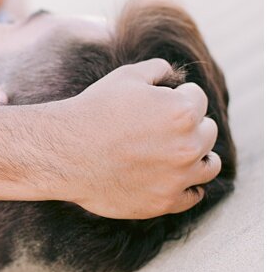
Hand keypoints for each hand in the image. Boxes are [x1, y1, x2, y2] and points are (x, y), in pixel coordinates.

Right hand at [50, 61, 220, 219]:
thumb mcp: (126, 77)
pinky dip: (189, 188)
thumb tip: (172, 75)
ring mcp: (177, 178)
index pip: (199, 100)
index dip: (178, 98)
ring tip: (179, 155)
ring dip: (199, 158)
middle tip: (163, 132)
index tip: (157, 106)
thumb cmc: (92, 112)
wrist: (62, 155)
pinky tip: (176, 180)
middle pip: (208, 132)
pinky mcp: (162, 202)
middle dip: (190, 128)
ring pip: (209, 166)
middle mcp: (188, 146)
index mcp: (184, 111)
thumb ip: (159, 69)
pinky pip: (193, 197)